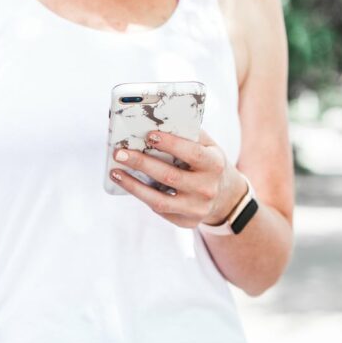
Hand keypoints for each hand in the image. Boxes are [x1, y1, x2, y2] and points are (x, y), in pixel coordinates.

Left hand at [109, 127, 246, 228]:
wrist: (225, 197)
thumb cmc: (208, 164)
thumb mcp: (208, 146)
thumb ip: (190, 134)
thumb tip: (158, 121)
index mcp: (215, 165)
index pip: (191, 153)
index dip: (170, 144)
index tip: (148, 135)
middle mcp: (207, 189)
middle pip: (169, 176)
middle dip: (141, 163)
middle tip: (120, 153)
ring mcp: (196, 209)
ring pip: (159, 200)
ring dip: (133, 186)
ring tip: (115, 172)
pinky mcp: (186, 222)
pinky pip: (160, 210)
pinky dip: (142, 196)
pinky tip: (128, 184)